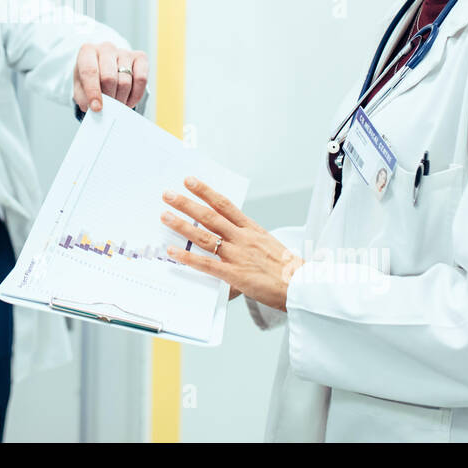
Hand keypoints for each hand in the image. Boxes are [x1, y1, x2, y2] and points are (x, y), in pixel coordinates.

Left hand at [72, 41, 147, 112]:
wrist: (104, 68)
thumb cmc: (90, 78)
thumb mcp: (80, 88)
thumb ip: (84, 99)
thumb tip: (97, 109)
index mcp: (87, 52)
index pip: (90, 71)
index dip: (93, 92)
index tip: (97, 108)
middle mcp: (106, 48)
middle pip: (109, 77)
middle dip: (109, 98)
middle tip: (108, 109)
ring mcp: (124, 51)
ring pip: (125, 81)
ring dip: (121, 99)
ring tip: (116, 105)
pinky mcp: (140, 57)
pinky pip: (141, 79)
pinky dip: (135, 95)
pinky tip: (128, 101)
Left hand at [159, 177, 304, 311]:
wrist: (302, 287)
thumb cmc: (288, 269)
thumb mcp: (268, 245)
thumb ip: (248, 240)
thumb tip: (230, 238)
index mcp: (252, 229)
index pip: (225, 204)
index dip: (205, 191)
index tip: (190, 181)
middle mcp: (242, 238)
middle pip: (210, 216)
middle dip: (186, 204)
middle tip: (168, 194)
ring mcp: (237, 255)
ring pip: (204, 236)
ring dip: (182, 225)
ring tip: (165, 216)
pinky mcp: (234, 275)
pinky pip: (206, 264)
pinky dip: (188, 257)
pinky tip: (173, 251)